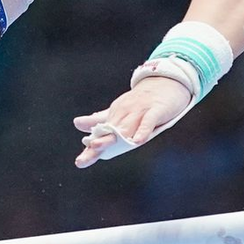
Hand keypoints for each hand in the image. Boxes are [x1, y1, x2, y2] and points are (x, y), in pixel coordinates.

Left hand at [73, 75, 190, 166]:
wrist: (167, 81)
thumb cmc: (142, 101)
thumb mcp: (119, 110)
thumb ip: (100, 119)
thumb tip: (77, 123)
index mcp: (115, 113)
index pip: (101, 132)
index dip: (91, 147)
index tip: (80, 161)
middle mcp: (125, 112)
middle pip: (110, 131)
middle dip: (98, 143)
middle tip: (85, 155)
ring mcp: (140, 111)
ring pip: (126, 126)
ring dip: (114, 137)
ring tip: (100, 147)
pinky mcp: (155, 110)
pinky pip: (148, 122)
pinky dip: (142, 130)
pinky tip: (137, 141)